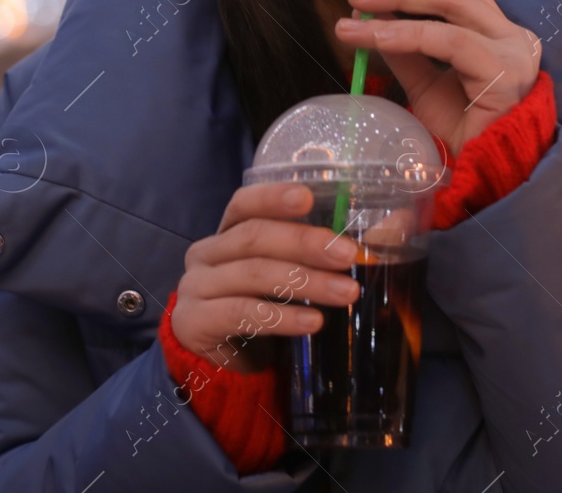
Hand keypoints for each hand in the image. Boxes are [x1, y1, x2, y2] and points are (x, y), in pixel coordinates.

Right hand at [173, 183, 362, 374]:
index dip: (273, 198)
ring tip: (345, 293)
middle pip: (253, 237)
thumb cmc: (260, 310)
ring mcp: (195, 287)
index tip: (307, 197)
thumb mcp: (281, 277)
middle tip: (347, 255)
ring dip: (304, 282)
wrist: (222, 364)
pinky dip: (282, 317)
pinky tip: (314, 322)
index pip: (244, 204)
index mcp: (226, 233)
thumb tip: (367, 241)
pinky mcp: (194, 322)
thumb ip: (309, 257)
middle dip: (304, 243)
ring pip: (253, 274)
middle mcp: (205, 253)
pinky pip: (242, 313)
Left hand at [336, 0, 540, 155]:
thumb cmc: (460, 133)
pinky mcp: (504, 72)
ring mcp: (513, 51)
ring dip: (396, 6)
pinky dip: (408, 35)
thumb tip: (367, 16)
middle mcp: (512, 35)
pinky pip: (450, 41)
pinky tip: (378, 39)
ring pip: (451, 5)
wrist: (484, 175)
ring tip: (357, 16)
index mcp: (496, 32)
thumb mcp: (424, 84)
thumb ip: (404, 49)